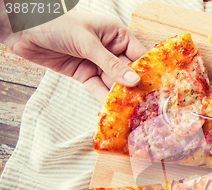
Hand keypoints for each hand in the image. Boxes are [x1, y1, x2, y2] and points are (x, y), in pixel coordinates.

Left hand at [2, 10, 147, 102]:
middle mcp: (110, 49)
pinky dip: (104, 98)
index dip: (147, 71)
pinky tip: (113, 109)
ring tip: (132, 111)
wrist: (21, 28)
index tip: (158, 88)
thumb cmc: (57, 24)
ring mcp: (97, 62)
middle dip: (135, 87)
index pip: (138, 55)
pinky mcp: (84, 74)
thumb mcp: (87, 43)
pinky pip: (98, 88)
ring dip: (121, 96)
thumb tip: (133, 80)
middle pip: (127, 71)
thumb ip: (110, 63)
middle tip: (147, 105)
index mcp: (116, 34)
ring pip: (114, 82)